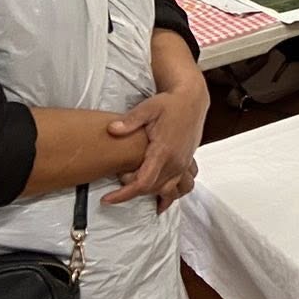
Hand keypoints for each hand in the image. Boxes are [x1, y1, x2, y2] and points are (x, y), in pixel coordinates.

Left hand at [104, 78, 208, 212]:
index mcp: (164, 151)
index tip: (107, 199)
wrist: (192, 100)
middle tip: (119, 176)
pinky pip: (181, 187)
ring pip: (168, 191)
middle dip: (132, 190)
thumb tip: (112, 129)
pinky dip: (170, 195)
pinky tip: (160, 199)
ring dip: (150, 194)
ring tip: (135, 190)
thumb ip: (130, 121)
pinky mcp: (187, 163)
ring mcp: (184, 164)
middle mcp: (176, 162)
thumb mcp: (147, 108)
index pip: (143, 183)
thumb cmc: (169, 104)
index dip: (124, 194)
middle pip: (152, 189)